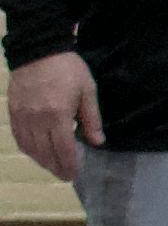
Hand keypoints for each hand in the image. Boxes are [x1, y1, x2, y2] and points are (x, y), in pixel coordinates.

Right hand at [6, 49, 98, 182]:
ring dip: (41, 160)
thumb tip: (97, 141)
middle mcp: (36, 119)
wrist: (38, 50)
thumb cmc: (67, 69)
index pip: (63, 149)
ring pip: (30, 147)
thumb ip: (92, 119)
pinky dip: (28, 148)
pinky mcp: (13, 111)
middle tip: (66, 175)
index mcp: (57, 115)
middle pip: (45, 152)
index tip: (74, 175)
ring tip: (53, 166)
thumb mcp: (87, 91)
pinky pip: (19, 137)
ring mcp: (22, 116)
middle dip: (56, 167)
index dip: (69, 165)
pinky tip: (36, 152)